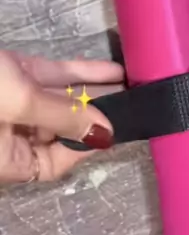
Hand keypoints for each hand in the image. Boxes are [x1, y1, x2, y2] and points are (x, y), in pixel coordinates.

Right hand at [0, 51, 123, 182]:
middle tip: (130, 103)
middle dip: (94, 115)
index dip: (84, 149)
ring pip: (59, 100)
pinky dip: (80, 73)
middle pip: (60, 129)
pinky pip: (52, 77)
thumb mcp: (19, 105)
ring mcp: (11, 101)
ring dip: (93, 92)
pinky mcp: (12, 72)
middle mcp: (9, 134)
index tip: (113, 131)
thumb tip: (106, 134)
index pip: (53, 164)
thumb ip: (64, 118)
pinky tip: (111, 70)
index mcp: (5, 158)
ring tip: (129, 84)